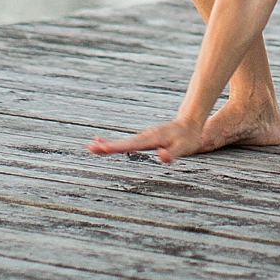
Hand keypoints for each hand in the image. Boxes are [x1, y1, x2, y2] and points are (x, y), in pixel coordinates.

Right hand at [86, 115, 205, 163]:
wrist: (190, 122)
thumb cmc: (188, 138)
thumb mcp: (184, 148)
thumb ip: (173, 154)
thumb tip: (161, 156)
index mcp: (152, 139)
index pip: (132, 145)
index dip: (117, 147)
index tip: (103, 148)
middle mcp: (145, 136)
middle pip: (123, 142)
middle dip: (106, 145)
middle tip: (90, 147)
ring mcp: (143, 137)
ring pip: (123, 141)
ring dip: (107, 144)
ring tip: (91, 146)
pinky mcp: (144, 138)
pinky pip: (126, 141)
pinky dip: (113, 142)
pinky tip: (104, 142)